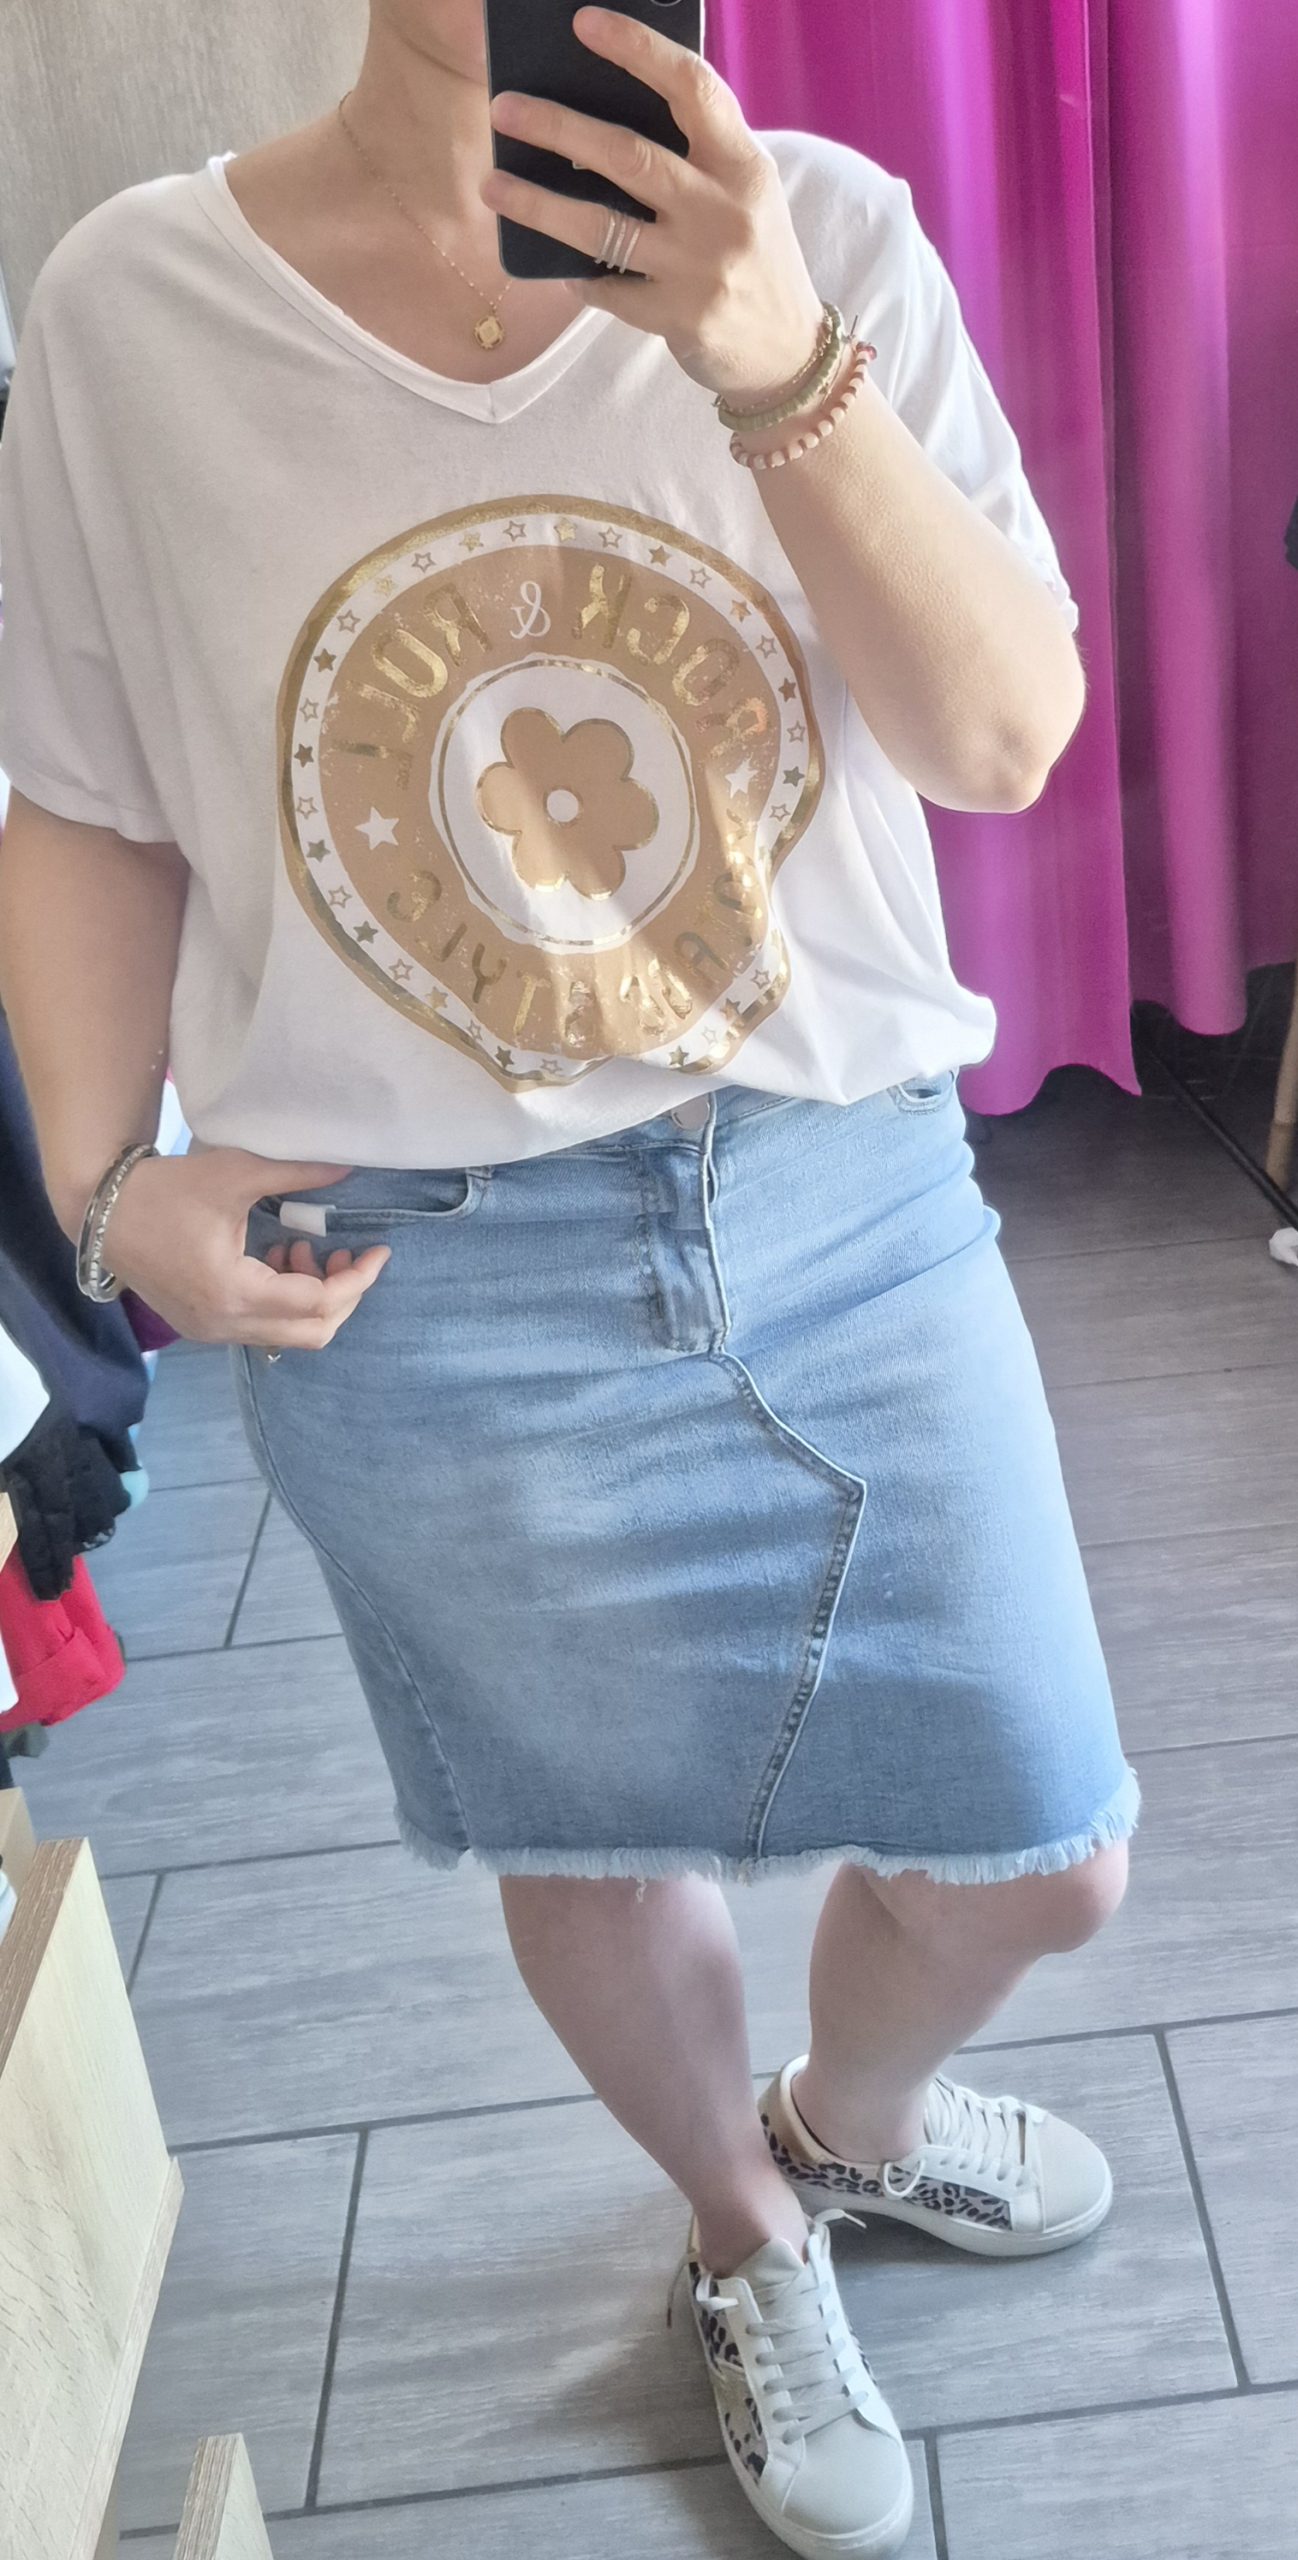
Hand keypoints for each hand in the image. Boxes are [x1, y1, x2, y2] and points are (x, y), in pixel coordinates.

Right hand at [93, 1148, 389, 1349]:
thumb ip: (297, 1173)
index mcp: (234, 1292)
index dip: (358, 1278)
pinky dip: (283, 1301)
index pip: (319, 1303)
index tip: (378, 1250)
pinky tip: (275, 1259)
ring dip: (311, 1298)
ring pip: (288, 1335)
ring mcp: (211, 1332)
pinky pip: (261, 1328)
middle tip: (346, 1255)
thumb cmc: (165, 1190)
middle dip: (342, 1296)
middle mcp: (225, 1324)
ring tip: (302, 1249)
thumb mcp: (235, 1173)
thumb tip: (349, 1166)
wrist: (101, 1212)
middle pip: (312, 1333)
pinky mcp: (202, 1327)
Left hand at [482, 4, 825, 404]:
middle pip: (629, 155)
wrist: (788, 353)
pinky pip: (606, 287)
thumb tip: (601, 113)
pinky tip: (552, 265)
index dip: (638, 50)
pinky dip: (575, 273)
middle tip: (504, 109)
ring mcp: (699, 268)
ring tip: (492, 185)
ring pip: (602, 225)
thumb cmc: (755, 257)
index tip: (584, 24)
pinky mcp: (677, 317)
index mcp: (743, 165)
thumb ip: (695, 156)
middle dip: (558, 128)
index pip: (692, 89)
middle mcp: (723, 211)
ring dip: (537, 203)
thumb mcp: (744, 194)